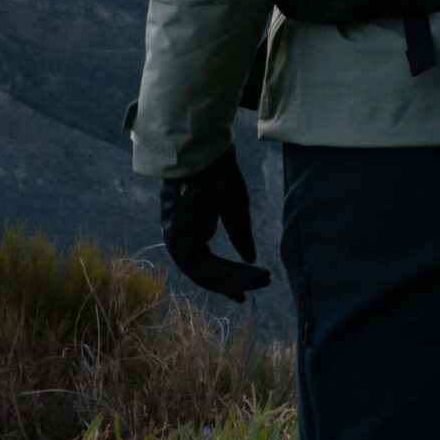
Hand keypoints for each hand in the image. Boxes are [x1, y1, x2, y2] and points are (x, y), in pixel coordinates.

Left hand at [159, 157, 271, 301]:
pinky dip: (227, 274)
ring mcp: (175, 236)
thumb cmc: (217, 170)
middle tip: (264, 283)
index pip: (204, 263)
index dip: (226, 278)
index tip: (244, 292)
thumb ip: (239, 233)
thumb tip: (251, 258)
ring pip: (203, 273)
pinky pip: (202, 266)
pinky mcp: (179, 235)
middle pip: (204, 271)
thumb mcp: (234, 205)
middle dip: (235, 281)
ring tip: (264, 279)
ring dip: (234, 280)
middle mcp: (176, 236)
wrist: (205, 147)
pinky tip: (251, 273)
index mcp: (186, 228)